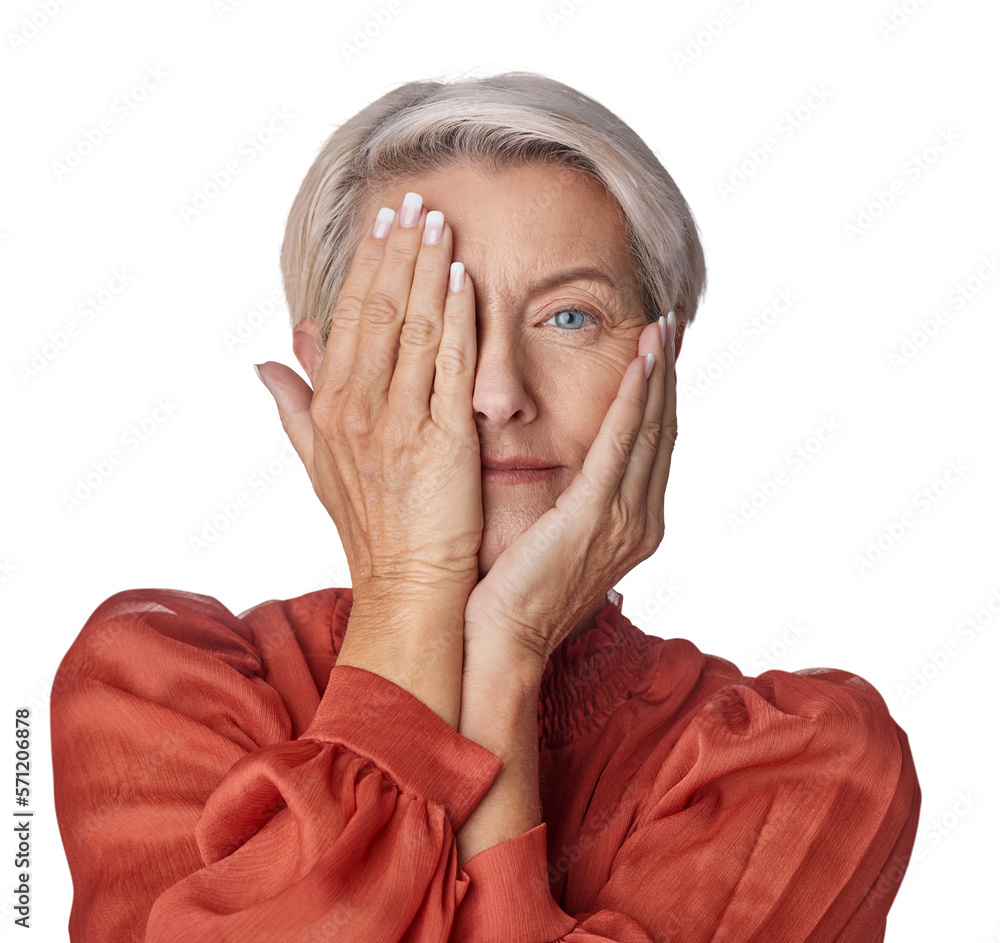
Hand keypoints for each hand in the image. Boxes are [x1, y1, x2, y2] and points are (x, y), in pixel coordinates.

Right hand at [256, 194, 482, 599]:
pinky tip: (463, 280)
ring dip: (426, 270)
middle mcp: (360, 410)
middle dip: (397, 251)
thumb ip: (293, 408)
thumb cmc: (370, 529)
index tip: (382, 222)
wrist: (407, 587)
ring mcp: (402, 425)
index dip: (366, 266)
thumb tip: (266, 360)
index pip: (348, 320)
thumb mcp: (318, 466)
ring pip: (413, 330)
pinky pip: (450, 368)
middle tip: (414, 198)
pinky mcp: (445, 442)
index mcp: (331, 410)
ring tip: (440, 221)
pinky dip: (456, 320)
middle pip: (378, 313)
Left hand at [463, 311, 677, 668]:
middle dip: (668, 374)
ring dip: (657, 374)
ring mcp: (623, 521)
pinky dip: (633, 400)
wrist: (502, 642)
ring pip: (649, 430)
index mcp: (635, 527)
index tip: (661, 353)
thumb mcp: (558, 543)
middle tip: (673, 325)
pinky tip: (640, 364)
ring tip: (663, 328)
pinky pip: (619, 445)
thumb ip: (578, 509)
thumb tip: (573, 484)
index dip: (661, 396)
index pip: (654, 447)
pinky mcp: (593, 516)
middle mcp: (640, 522)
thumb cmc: (516, 594)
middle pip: (662, 431)